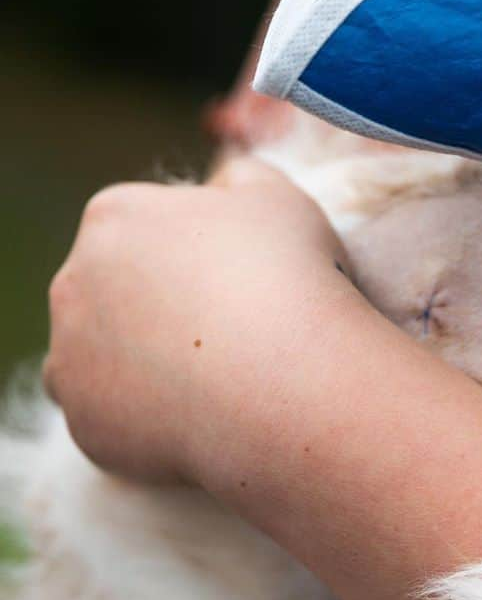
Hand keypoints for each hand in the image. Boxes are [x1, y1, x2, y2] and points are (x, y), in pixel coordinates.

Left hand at [44, 160, 352, 482]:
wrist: (289, 387)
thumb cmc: (290, 283)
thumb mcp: (281, 198)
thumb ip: (242, 177)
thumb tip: (224, 181)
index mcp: (116, 217)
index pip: (145, 231)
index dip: (198, 259)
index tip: (240, 286)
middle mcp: (74, 281)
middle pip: (114, 293)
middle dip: (160, 311)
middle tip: (230, 338)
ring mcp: (72, 357)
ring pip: (99, 358)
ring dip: (141, 365)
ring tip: (213, 384)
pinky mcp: (85, 422)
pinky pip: (111, 419)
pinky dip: (146, 421)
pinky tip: (200, 421)